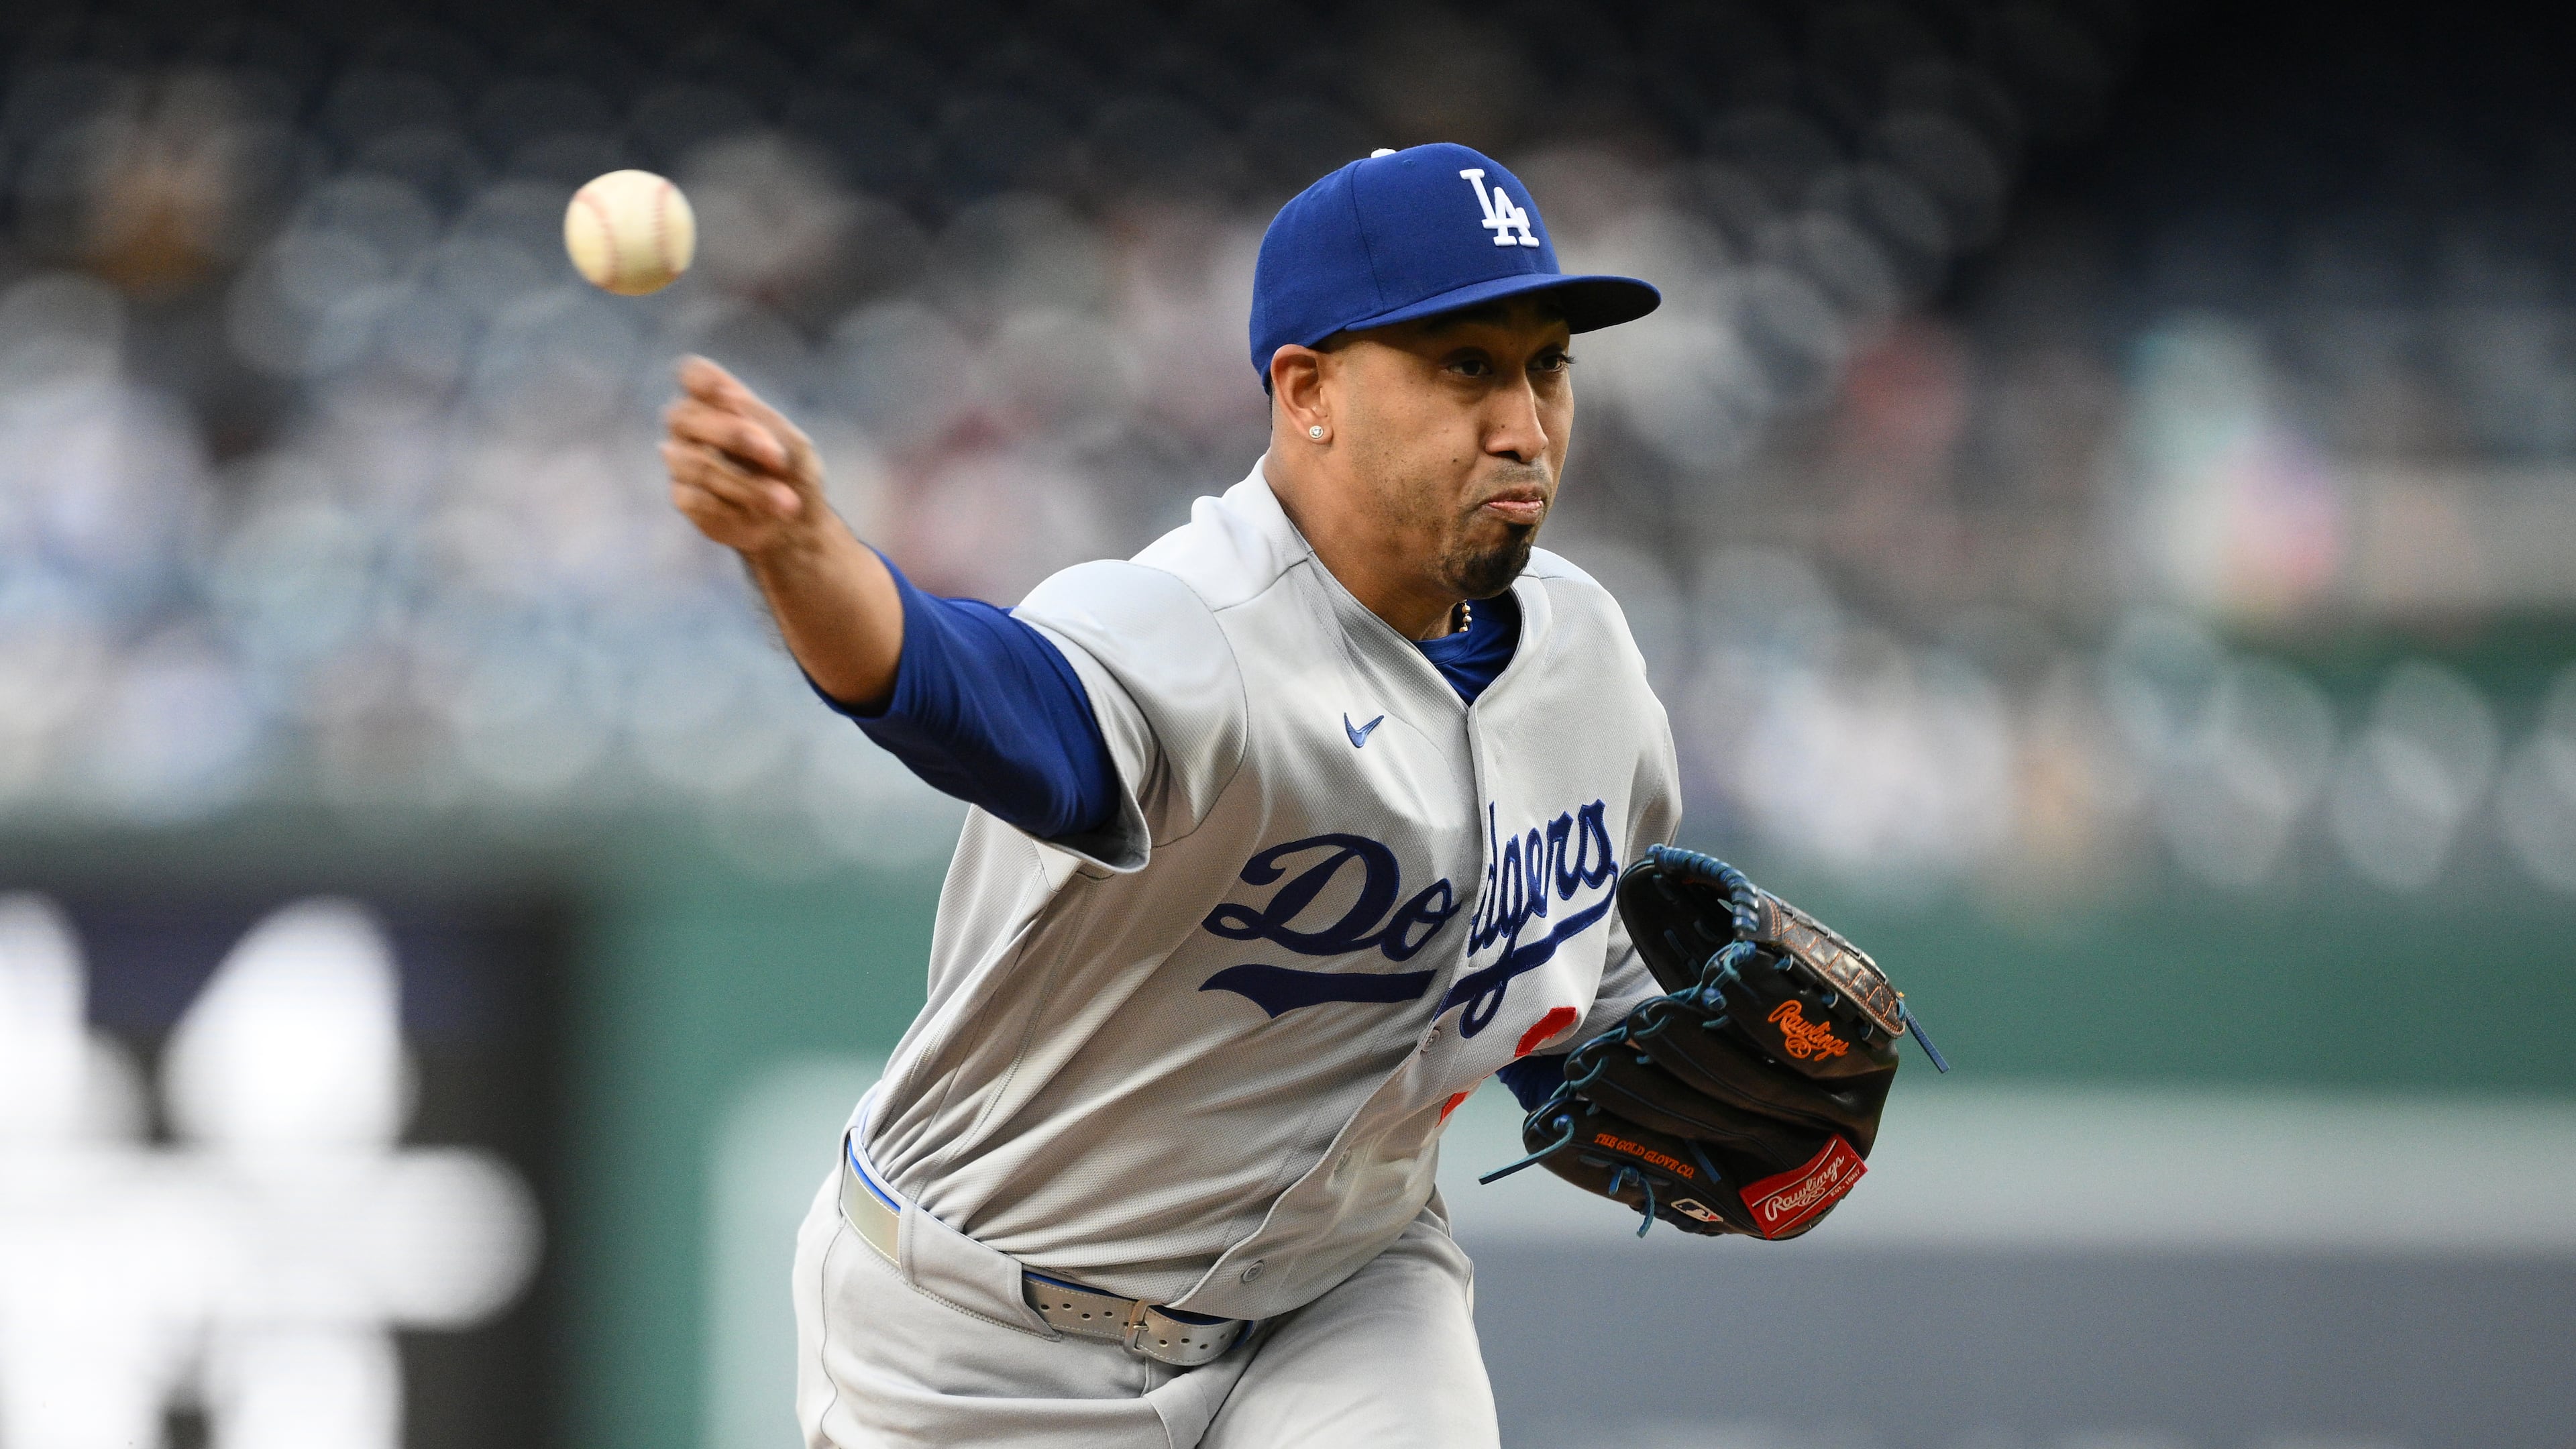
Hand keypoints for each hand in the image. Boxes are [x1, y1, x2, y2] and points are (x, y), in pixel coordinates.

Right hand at [661, 355, 829, 558]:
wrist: (795, 524)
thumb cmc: (793, 473)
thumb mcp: (792, 445)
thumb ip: (763, 420)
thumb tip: (729, 397)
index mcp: (715, 402)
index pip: (692, 374)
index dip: (705, 381)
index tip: (733, 396)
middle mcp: (689, 426)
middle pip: (685, 416)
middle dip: (736, 436)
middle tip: (779, 459)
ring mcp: (680, 461)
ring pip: (698, 464)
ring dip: (748, 485)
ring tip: (787, 503)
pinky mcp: (682, 497)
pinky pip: (697, 498)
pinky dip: (734, 507)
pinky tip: (755, 513)